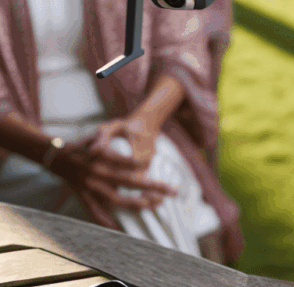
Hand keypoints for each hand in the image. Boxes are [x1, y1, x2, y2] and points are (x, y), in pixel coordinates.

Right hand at [49, 121, 177, 224]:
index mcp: (103, 157)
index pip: (130, 163)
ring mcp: (91, 187)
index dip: (144, 164)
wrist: (56, 156)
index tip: (157, 165)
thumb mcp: (99, 134)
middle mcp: (98, 174)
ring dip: (136, 203)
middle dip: (152, 187)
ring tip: (153, 204)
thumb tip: (133, 157)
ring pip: (117, 199)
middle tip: (171, 191)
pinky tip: (118, 227)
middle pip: (130, 181)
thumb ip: (113, 141)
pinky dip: (106, 219)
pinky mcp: (83, 195)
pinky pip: (95, 210)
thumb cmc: (82, 143)